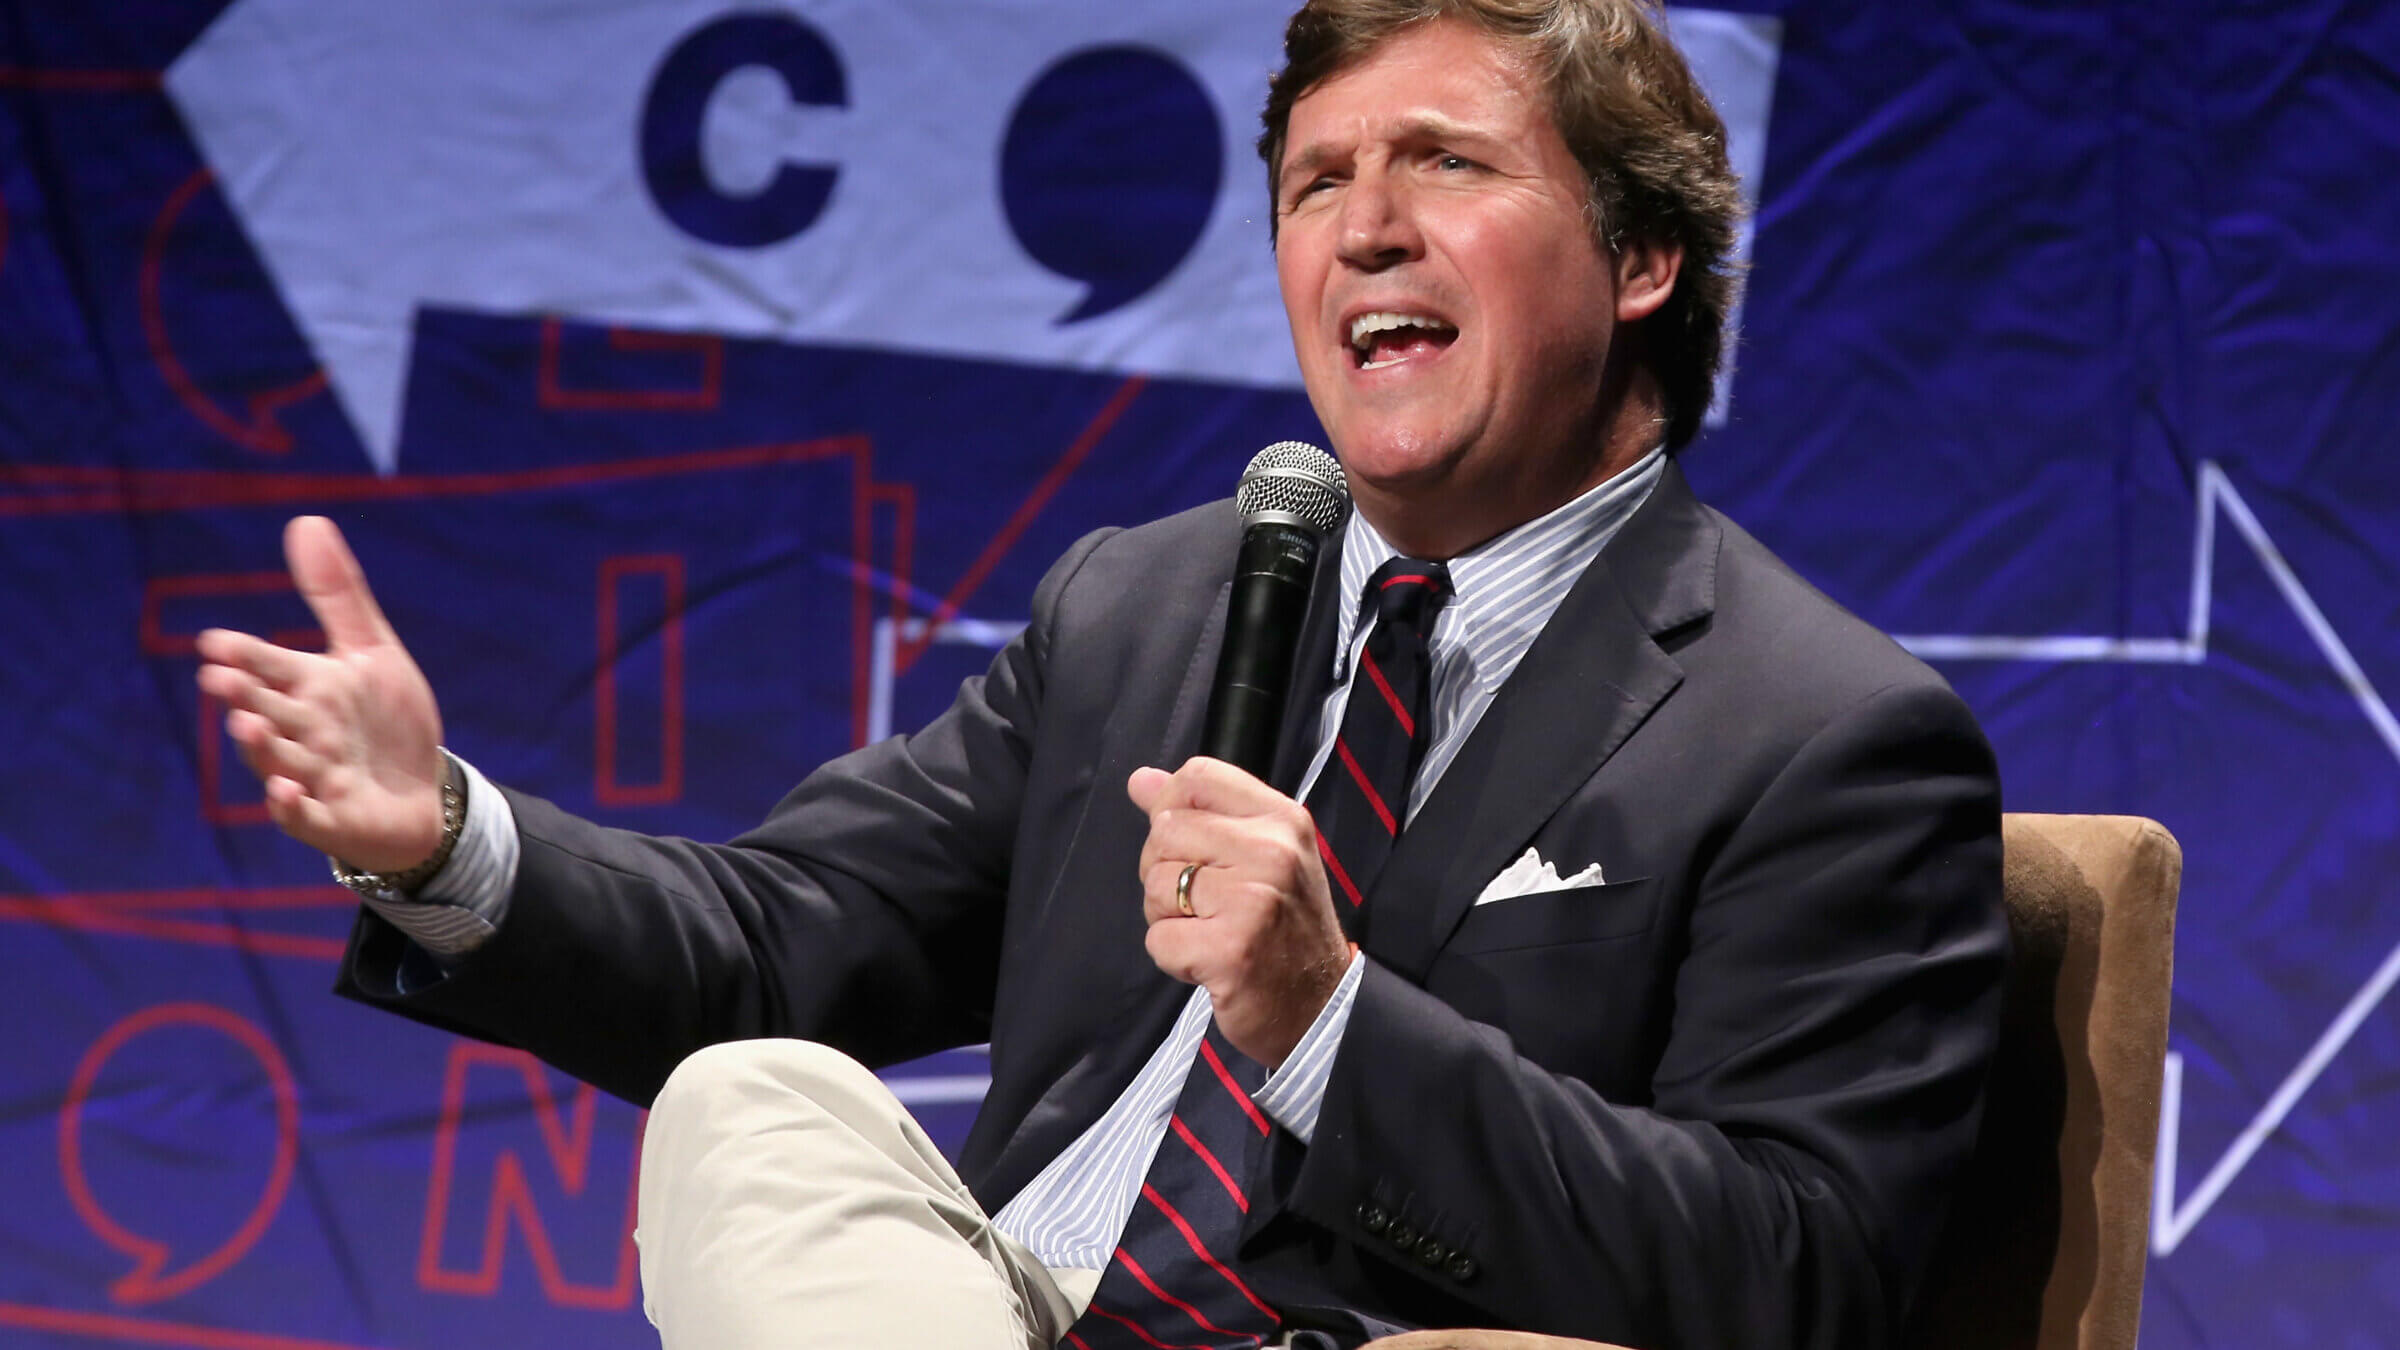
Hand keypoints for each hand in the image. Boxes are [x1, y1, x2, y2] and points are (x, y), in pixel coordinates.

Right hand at [194, 516, 447, 872]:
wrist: (424, 793)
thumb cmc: (388, 722)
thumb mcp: (372, 653)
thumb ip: (338, 596)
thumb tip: (306, 521)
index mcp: (309, 687)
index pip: (269, 665)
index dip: (245, 655)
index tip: (216, 642)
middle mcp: (302, 731)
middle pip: (266, 709)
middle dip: (244, 695)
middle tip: (219, 678)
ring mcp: (312, 777)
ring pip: (278, 760)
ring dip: (261, 746)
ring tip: (247, 723)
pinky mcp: (330, 819)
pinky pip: (304, 816)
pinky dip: (291, 806)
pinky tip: (285, 791)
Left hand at [1131, 757, 1355, 1068]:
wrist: (1321, 1006)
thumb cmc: (1284, 928)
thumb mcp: (1260, 856)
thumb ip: (1201, 813)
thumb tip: (1140, 780)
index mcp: (1281, 820)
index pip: (1199, 777)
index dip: (1170, 805)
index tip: (1184, 844)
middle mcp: (1272, 851)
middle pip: (1165, 831)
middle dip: (1164, 871)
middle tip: (1203, 903)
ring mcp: (1253, 901)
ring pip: (1157, 885)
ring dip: (1168, 917)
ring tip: (1209, 931)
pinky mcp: (1230, 950)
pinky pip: (1159, 939)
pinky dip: (1173, 957)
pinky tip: (1208, 962)